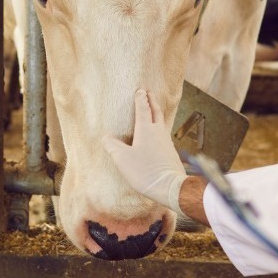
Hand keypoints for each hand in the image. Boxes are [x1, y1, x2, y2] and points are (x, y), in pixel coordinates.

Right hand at [103, 89, 187, 214]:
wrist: (170, 187)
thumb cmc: (145, 171)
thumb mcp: (122, 159)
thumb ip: (112, 146)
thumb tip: (106, 137)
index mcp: (146, 129)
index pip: (143, 109)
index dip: (140, 99)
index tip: (140, 90)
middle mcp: (158, 132)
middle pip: (156, 112)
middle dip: (152, 101)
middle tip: (149, 93)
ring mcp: (167, 142)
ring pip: (162, 122)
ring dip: (157, 113)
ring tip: (154, 110)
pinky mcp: (171, 152)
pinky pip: (164, 133)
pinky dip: (160, 127)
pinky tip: (158, 134)